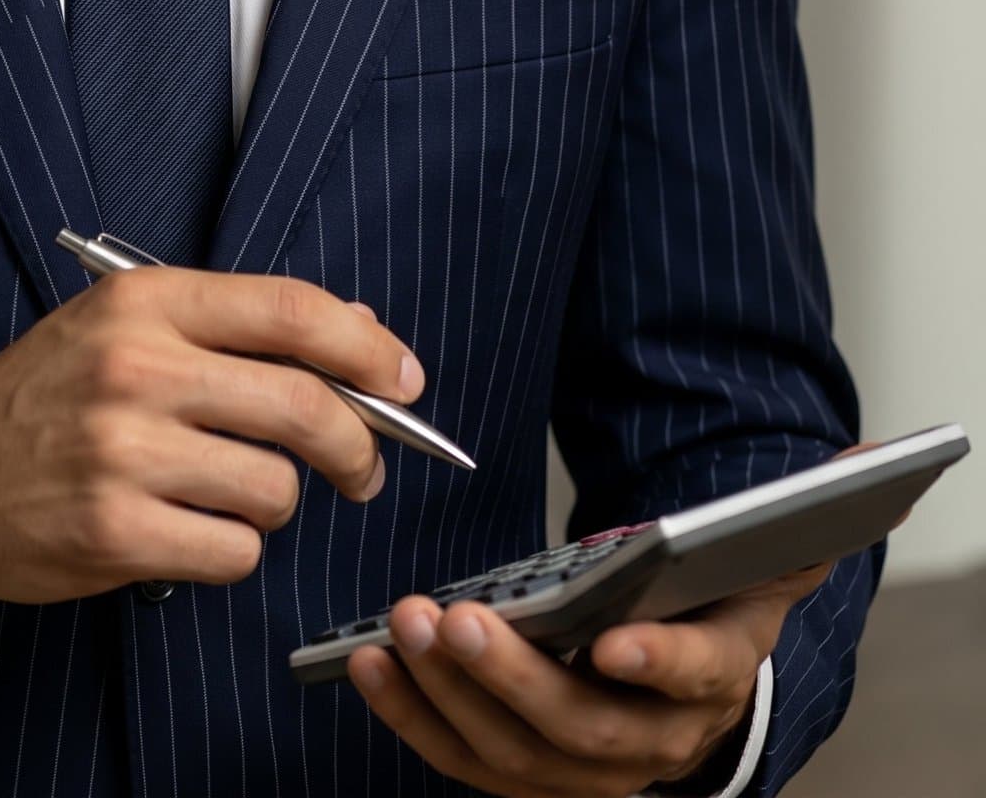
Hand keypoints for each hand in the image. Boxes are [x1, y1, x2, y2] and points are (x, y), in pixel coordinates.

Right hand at [0, 270, 416, 604]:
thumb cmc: (45, 395)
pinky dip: (230, 550)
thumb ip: (236, 328)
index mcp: (147, 302)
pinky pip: (234, 552)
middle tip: (361, 466)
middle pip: (303, 406)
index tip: (404, 381)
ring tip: (225, 492)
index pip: (292, 311)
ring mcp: (124, 452)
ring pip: (275, 489)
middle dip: (356, 445)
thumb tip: (360, 339)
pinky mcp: (116, 532)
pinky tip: (189, 530)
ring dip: (272, 503)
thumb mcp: (128, 326)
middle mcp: (137, 368)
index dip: (368, 349)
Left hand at [346, 436, 902, 791]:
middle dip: (513, 676)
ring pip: (513, 753)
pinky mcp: (525, 771)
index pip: (691, 677)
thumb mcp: (761, 559)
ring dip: (451, 694)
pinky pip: (465, 759)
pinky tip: (372, 663)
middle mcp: (650, 740)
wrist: (686, 683)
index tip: (611, 642)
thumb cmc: (709, 605)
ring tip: (401, 626)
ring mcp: (583, 768)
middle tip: (454, 618)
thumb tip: (861, 465)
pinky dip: (415, 715)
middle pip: (579, 727)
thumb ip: (796, 517)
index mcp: (713, 675)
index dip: (655, 665)